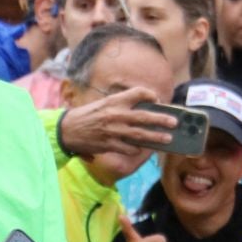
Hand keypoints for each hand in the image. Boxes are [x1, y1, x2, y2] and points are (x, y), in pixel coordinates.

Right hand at [58, 87, 175, 157]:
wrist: (67, 129)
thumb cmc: (86, 116)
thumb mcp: (104, 104)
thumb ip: (121, 105)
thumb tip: (141, 109)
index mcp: (114, 101)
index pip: (138, 93)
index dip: (150, 95)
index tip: (157, 99)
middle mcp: (116, 114)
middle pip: (145, 116)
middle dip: (162, 119)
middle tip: (174, 122)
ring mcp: (114, 130)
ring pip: (141, 134)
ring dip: (156, 137)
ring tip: (168, 139)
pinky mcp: (110, 144)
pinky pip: (129, 148)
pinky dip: (137, 149)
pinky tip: (143, 149)